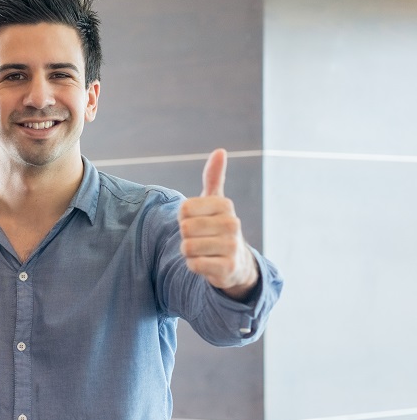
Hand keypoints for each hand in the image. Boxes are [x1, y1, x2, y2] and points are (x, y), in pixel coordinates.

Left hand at [178, 149, 258, 300]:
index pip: (184, 209)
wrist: (235, 263)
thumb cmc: (217, 228)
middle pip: (184, 229)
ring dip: (189, 253)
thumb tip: (220, 151)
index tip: (196, 222)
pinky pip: (193, 265)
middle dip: (185, 237)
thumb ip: (214, 178)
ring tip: (203, 251)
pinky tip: (206, 263)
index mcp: (225, 205)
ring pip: (187, 248)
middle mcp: (232, 223)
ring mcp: (232, 246)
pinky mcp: (227, 268)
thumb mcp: (215, 202)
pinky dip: (194, 266)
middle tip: (200, 239)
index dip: (183, 218)